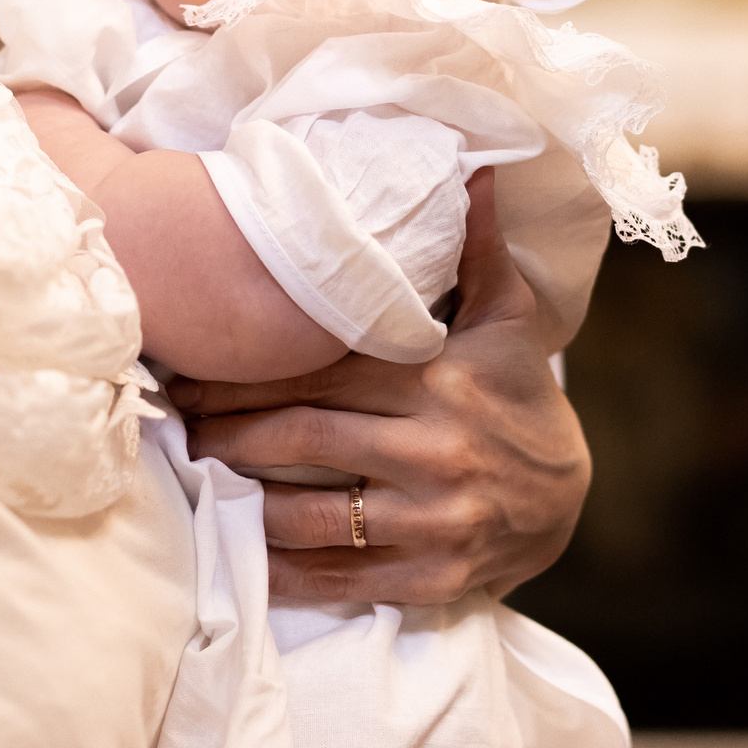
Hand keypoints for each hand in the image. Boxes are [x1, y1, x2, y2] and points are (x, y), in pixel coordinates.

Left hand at [169, 169, 591, 605]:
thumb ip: (477, 249)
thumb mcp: (506, 316)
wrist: (570, 495)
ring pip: (311, 514)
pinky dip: (285, 572)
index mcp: (439, 382)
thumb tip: (476, 169)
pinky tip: (242, 555)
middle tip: (177, 423)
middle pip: (301, 440)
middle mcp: (436, 452)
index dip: (245, 374)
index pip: (320, 374)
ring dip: (243, 501)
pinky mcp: (434, 577)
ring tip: (199, 478)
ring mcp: (436, 521)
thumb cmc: (518, 392)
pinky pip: (343, 578)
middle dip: (226, 432)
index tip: (190, 371)